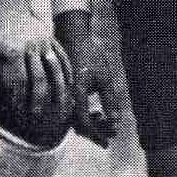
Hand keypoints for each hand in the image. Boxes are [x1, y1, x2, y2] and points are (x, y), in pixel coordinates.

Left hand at [0, 0, 69, 133]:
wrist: (12, 6)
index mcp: (14, 50)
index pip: (19, 80)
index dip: (19, 96)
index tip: (18, 108)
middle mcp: (31, 47)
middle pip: (39, 77)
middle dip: (39, 97)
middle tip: (37, 113)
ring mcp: (44, 42)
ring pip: (55, 69)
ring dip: (58, 88)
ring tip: (60, 104)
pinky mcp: (52, 39)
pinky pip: (62, 57)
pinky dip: (67, 72)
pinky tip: (69, 85)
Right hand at [56, 12, 129, 147]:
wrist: (73, 35)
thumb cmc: (90, 55)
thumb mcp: (105, 77)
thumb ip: (109, 100)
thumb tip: (114, 121)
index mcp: (75, 96)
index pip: (85, 124)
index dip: (97, 134)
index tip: (109, 140)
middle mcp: (65, 98)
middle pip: (78, 125)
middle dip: (96, 132)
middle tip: (112, 134)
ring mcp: (62, 95)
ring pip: (75, 119)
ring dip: (91, 124)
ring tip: (107, 122)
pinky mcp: (63, 92)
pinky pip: (72, 110)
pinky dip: (85, 114)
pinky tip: (97, 112)